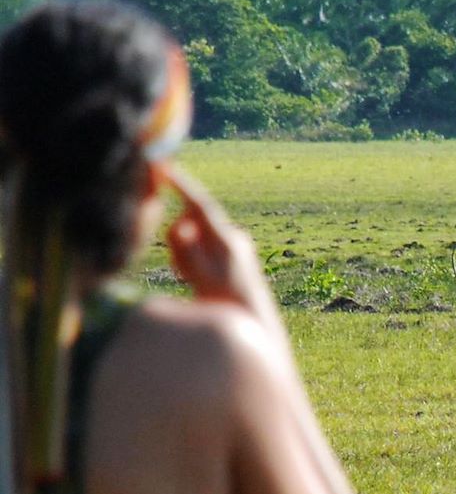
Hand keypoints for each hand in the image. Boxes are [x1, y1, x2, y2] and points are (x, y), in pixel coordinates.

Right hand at [165, 166, 271, 319]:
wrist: (254, 325)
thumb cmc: (227, 308)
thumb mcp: (203, 281)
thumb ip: (189, 252)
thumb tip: (181, 225)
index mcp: (227, 241)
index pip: (200, 205)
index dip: (182, 186)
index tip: (164, 168)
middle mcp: (233, 237)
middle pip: (192, 221)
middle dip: (178, 238)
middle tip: (181, 272)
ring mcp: (234, 245)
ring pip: (194, 236)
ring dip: (185, 254)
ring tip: (194, 282)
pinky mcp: (232, 254)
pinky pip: (202, 248)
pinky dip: (193, 261)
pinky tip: (201, 283)